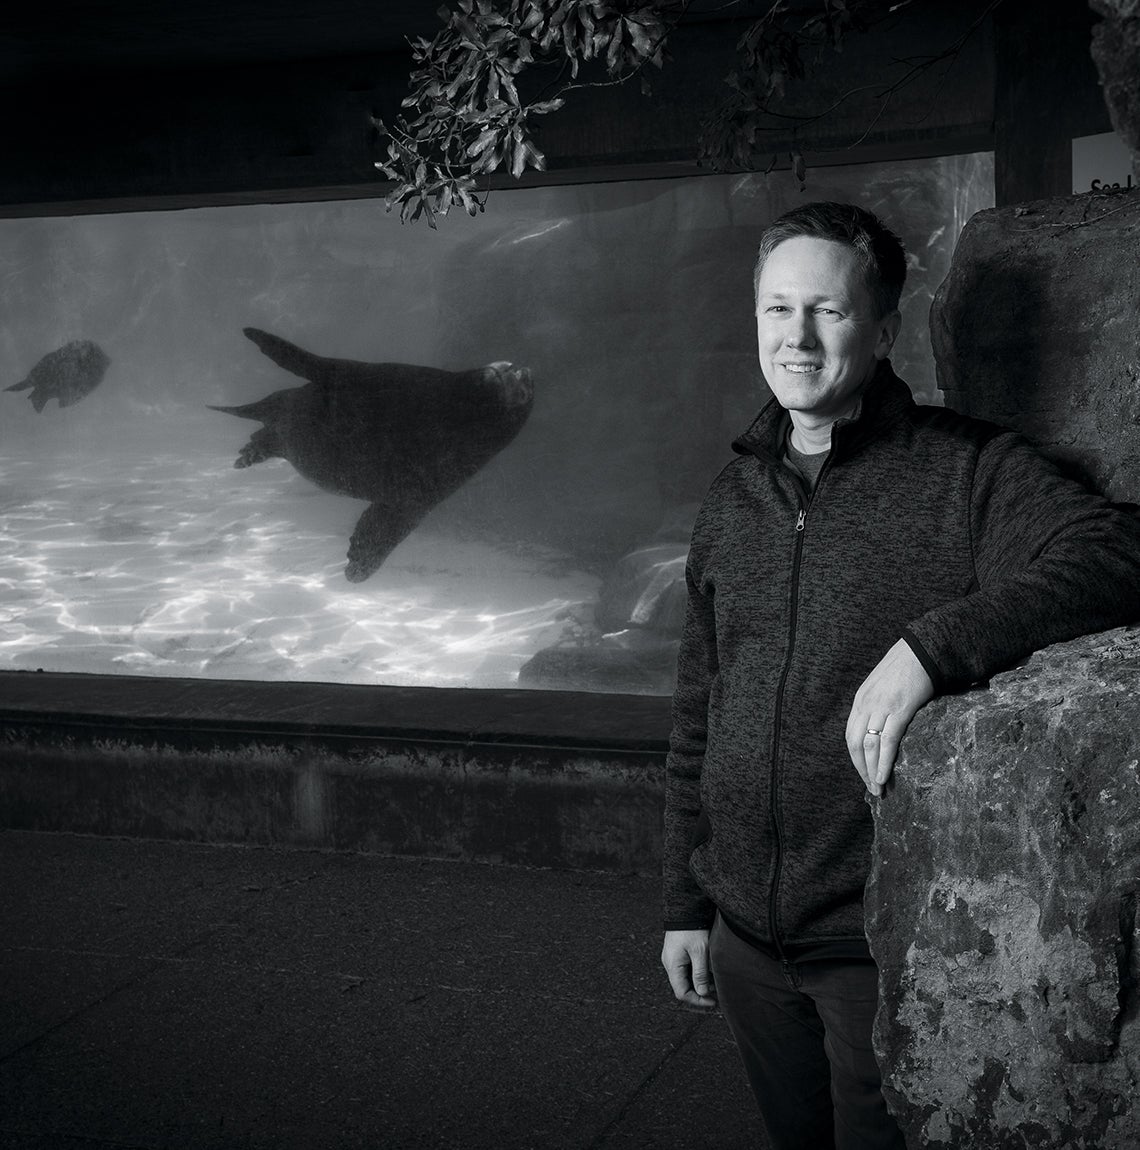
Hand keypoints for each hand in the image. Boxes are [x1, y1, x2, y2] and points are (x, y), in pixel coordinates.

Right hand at [661, 929, 716, 1007]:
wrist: (684, 908)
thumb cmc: (693, 929)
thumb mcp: (700, 952)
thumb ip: (700, 974)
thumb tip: (702, 993)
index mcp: (673, 965)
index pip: (682, 993)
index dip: (697, 1000)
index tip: (713, 1001)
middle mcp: (669, 963)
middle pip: (682, 987)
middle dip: (699, 993)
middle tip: (716, 994)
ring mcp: (671, 958)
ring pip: (684, 979)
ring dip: (698, 983)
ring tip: (714, 982)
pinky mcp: (676, 953)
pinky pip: (684, 970)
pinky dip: (695, 974)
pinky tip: (707, 972)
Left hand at [846, 638, 933, 796]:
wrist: (921, 650)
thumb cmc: (904, 669)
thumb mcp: (880, 687)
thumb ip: (876, 707)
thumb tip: (878, 730)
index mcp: (860, 700)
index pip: (850, 736)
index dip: (855, 758)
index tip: (863, 774)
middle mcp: (866, 705)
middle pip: (855, 744)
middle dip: (861, 769)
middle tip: (870, 788)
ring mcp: (881, 707)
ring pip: (869, 746)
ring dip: (872, 771)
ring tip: (878, 788)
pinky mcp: (900, 709)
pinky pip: (888, 740)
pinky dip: (884, 761)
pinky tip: (884, 775)